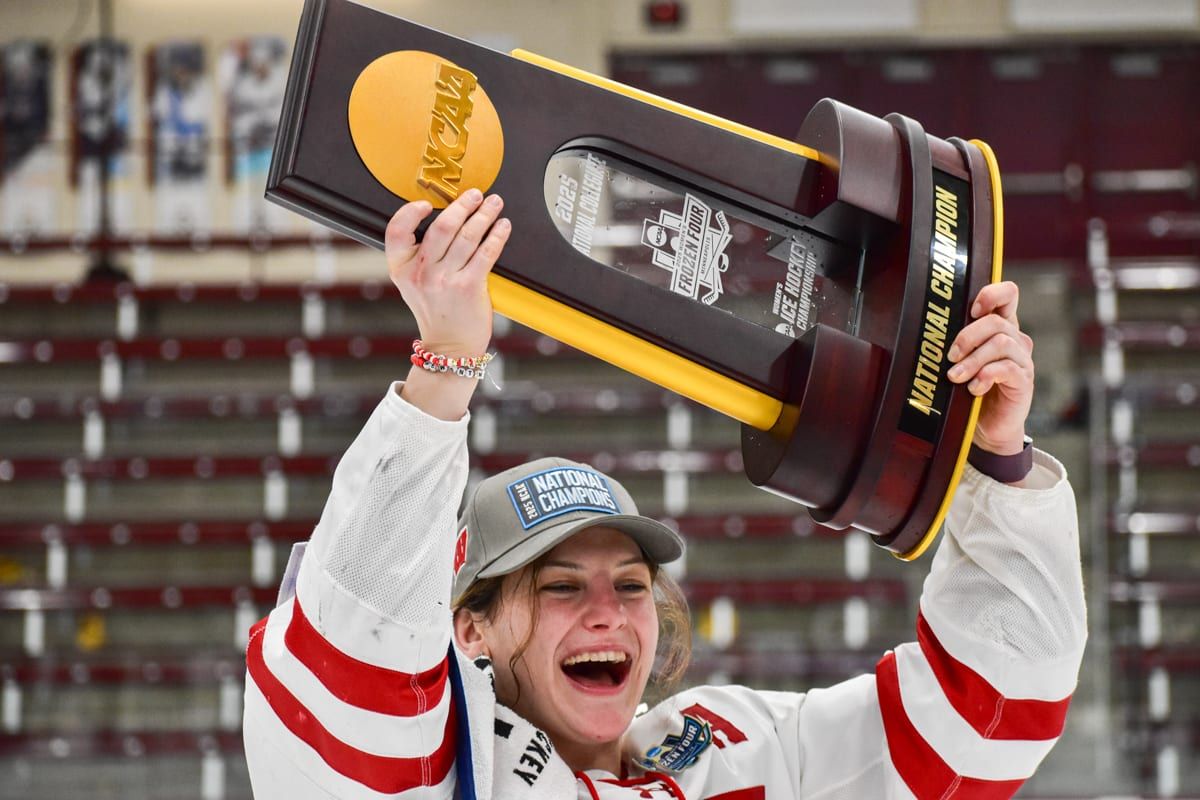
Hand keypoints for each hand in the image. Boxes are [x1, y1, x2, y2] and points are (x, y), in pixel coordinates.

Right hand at [385, 188, 509, 357]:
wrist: (449, 346)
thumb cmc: (436, 311)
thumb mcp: (413, 284)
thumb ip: (419, 255)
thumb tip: (447, 218)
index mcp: (402, 268)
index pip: (396, 231)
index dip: (409, 212)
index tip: (426, 203)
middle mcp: (421, 273)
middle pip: (442, 228)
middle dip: (462, 206)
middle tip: (475, 194)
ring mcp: (445, 280)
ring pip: (467, 237)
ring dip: (484, 215)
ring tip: (494, 204)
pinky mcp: (469, 287)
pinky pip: (486, 253)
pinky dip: (497, 236)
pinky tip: (503, 226)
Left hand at [946, 281, 1033, 454]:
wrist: (987, 426)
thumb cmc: (969, 390)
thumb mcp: (960, 361)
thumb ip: (955, 343)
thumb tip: (929, 332)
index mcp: (1000, 327)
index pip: (1008, 295)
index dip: (992, 294)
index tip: (972, 310)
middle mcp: (1015, 339)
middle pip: (996, 321)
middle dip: (968, 336)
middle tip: (950, 356)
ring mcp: (1022, 359)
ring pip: (1001, 343)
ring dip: (973, 360)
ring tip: (955, 377)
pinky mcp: (1024, 380)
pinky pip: (1007, 368)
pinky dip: (986, 376)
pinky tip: (974, 388)